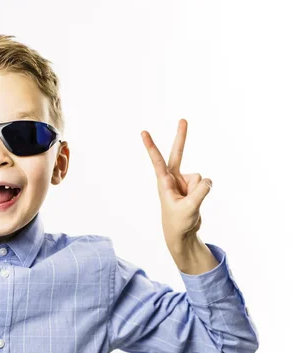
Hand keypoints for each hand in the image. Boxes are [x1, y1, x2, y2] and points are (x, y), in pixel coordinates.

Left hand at [141, 119, 212, 250]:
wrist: (182, 233)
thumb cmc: (179, 222)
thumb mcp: (190, 209)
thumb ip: (200, 193)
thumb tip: (208, 179)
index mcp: (164, 182)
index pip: (157, 161)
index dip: (151, 146)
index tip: (143, 132)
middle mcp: (172, 178)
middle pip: (178, 154)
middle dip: (181, 137)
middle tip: (183, 119)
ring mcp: (183, 180)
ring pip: (200, 178)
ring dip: (199, 192)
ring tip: (189, 204)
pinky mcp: (192, 185)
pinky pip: (205, 184)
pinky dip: (204, 192)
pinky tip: (194, 202)